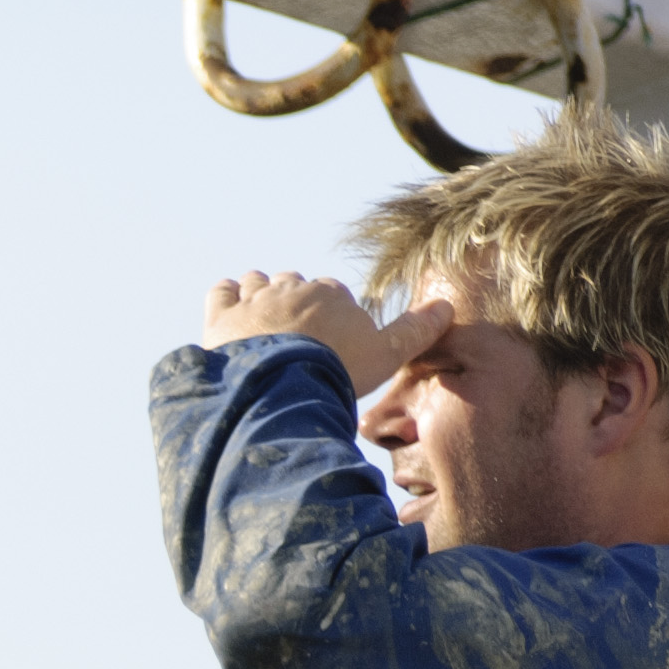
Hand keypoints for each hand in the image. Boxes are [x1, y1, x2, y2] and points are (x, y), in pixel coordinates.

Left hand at [201, 271, 452, 396]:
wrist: (282, 386)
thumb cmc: (338, 371)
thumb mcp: (387, 355)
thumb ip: (415, 332)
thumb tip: (447, 306)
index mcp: (329, 293)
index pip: (332, 291)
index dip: (331, 311)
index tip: (331, 335)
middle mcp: (291, 289)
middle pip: (294, 285)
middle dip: (296, 303)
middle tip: (297, 335)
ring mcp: (254, 300)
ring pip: (257, 283)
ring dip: (260, 294)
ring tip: (263, 321)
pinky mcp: (221, 317)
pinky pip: (221, 292)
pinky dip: (226, 296)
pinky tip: (231, 311)